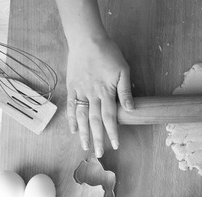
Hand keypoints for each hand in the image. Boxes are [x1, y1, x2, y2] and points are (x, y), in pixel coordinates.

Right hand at [66, 37, 133, 156]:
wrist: (87, 39)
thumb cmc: (108, 53)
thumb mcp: (123, 70)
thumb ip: (125, 91)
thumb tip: (130, 109)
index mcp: (106, 92)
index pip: (110, 118)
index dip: (113, 133)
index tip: (115, 145)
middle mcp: (92, 95)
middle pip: (95, 121)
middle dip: (97, 139)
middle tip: (98, 153)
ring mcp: (80, 92)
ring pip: (81, 117)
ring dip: (83, 133)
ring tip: (84, 147)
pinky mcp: (72, 87)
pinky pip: (71, 106)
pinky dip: (71, 119)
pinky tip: (73, 130)